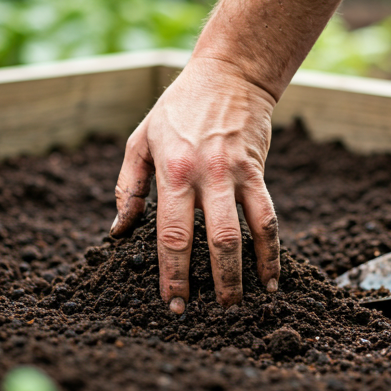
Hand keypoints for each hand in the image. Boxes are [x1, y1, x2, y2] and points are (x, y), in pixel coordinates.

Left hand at [110, 57, 279, 313]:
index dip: (172, 272)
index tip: (172, 301)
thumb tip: (119, 231)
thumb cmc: (178, 110)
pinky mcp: (258, 172)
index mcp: (172, 172)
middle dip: (212, 281)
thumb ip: (129, 187)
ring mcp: (236, 174)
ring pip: (246, 232)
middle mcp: (205, 176)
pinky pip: (268, 217)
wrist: (228, 77)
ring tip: (242, 303)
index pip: (171, 233)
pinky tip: (271, 275)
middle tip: (206, 312)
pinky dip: (271, 250)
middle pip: (212, 240)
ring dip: (245, 272)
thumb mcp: (141, 140)